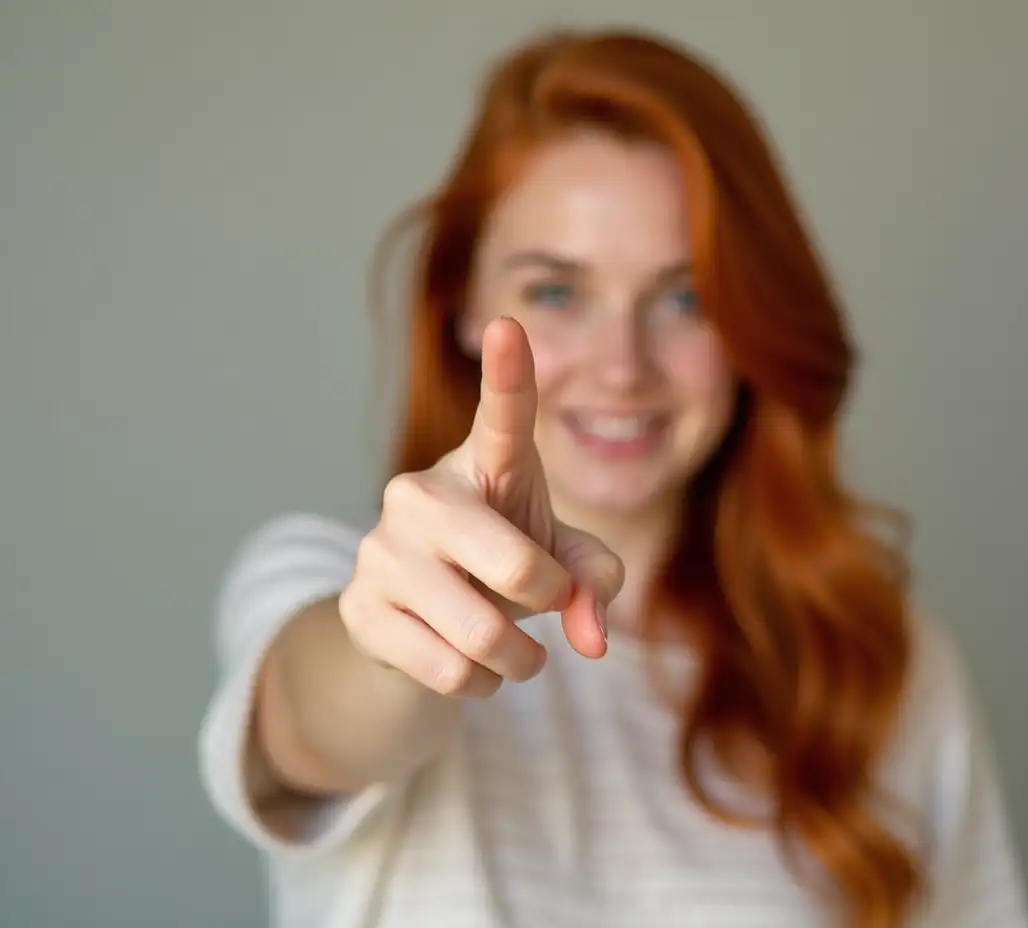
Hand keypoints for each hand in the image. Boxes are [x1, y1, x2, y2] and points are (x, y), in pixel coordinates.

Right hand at [339, 316, 623, 698]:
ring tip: (510, 649)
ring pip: (482, 634)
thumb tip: (591, 637)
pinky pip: (448, 671)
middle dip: (547, 602)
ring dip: (518, 659)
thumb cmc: (502, 566)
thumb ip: (596, 580)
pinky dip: (478, 684)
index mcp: (483, 463)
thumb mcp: (562, 560)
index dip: (507, 371)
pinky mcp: (358, 607)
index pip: (501, 413)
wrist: (415, 620)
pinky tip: (466, 665)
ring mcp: (381, 549)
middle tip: (541, 602)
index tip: (508, 323)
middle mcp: (422, 492)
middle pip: (517, 568)